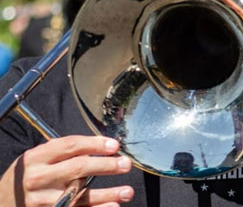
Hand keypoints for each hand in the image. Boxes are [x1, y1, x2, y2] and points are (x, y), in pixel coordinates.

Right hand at [0, 135, 133, 206]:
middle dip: (106, 165)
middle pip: (78, 168)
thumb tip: (100, 145)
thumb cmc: (27, 175)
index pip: (70, 146)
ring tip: (127, 191)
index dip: (95, 144)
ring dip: (107, 194)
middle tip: (126, 164)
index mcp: (36, 157)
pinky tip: (112, 206)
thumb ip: (63, 151)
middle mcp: (39, 178)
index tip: (115, 145)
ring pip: (80, 195)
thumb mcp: (38, 158)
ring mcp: (42, 200)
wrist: (2, 202)